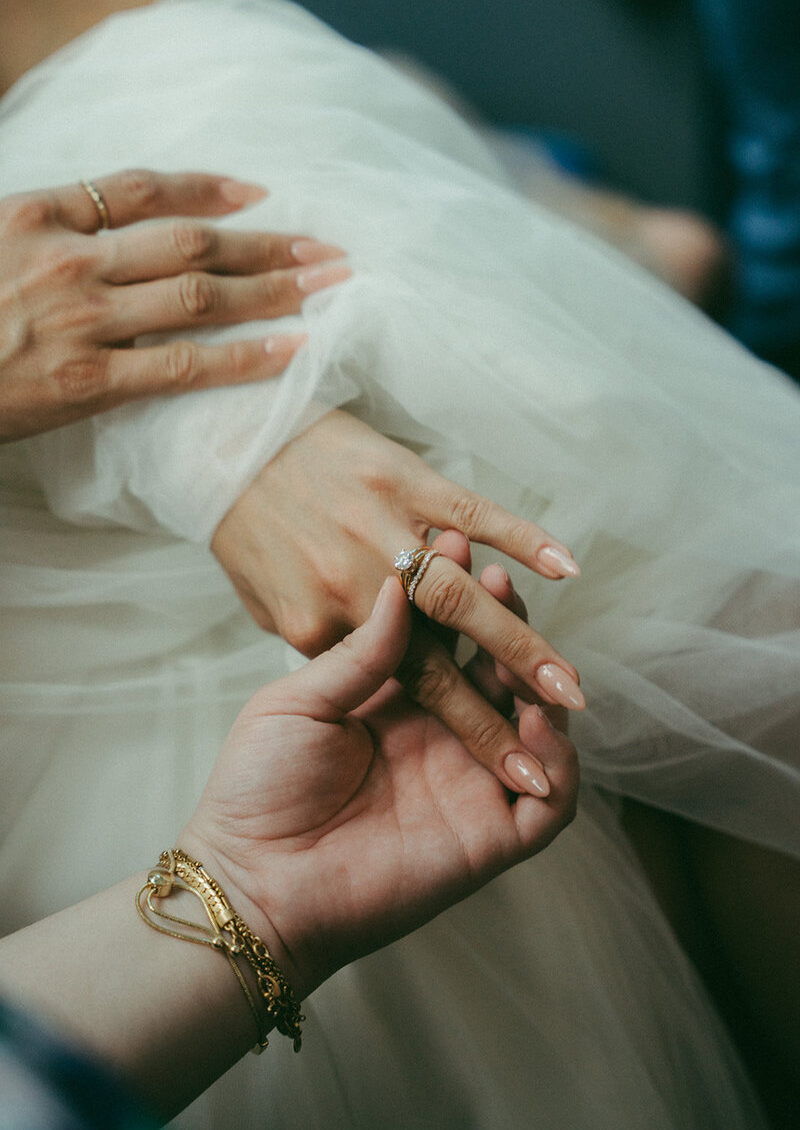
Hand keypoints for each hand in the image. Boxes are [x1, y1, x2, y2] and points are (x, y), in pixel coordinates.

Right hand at [0, 169, 348, 440]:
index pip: (140, 188)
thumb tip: (102, 226)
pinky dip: (246, 357)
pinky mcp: (90, 381)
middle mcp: (70, 258)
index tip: (260, 190)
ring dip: (273, 289)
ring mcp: (83, 319)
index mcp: (38, 214)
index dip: (208, 188)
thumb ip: (48, 231)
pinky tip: (292, 349)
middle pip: (190, 241)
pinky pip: (185, 365)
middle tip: (326, 247)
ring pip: (200, 295)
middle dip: (266, 242)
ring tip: (327, 286)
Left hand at [180, 576, 577, 997]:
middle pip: (502, 677)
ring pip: (537, 731)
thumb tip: (401, 584)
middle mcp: (441, 739)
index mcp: (397, 704)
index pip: (450, 642)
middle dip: (509, 629)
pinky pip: (551, 804)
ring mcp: (468, 787)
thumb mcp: (301, 702)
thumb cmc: (260, 788)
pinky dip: (559, 763)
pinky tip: (536, 722)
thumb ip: (362, 652)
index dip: (459, 597)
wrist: (251, 878)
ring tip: (525, 647)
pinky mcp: (488, 839)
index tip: (454, 546)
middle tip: (500, 583)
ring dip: (543, 687)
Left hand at [212, 409, 583, 795]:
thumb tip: (382, 674)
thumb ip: (324, 648)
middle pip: (446, 658)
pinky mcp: (405, 478)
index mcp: (320, 627)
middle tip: (557, 733)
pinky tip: (565, 568)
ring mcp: (383, 531)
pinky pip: (475, 512)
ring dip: (522, 642)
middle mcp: (356, 586)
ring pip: (466, 599)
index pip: (409, 689)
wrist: (215, 437)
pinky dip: (523, 538)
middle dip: (506, 708)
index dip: (468, 732)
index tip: (512, 770)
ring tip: (567, 680)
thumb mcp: (266, 608)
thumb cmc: (241, 531)